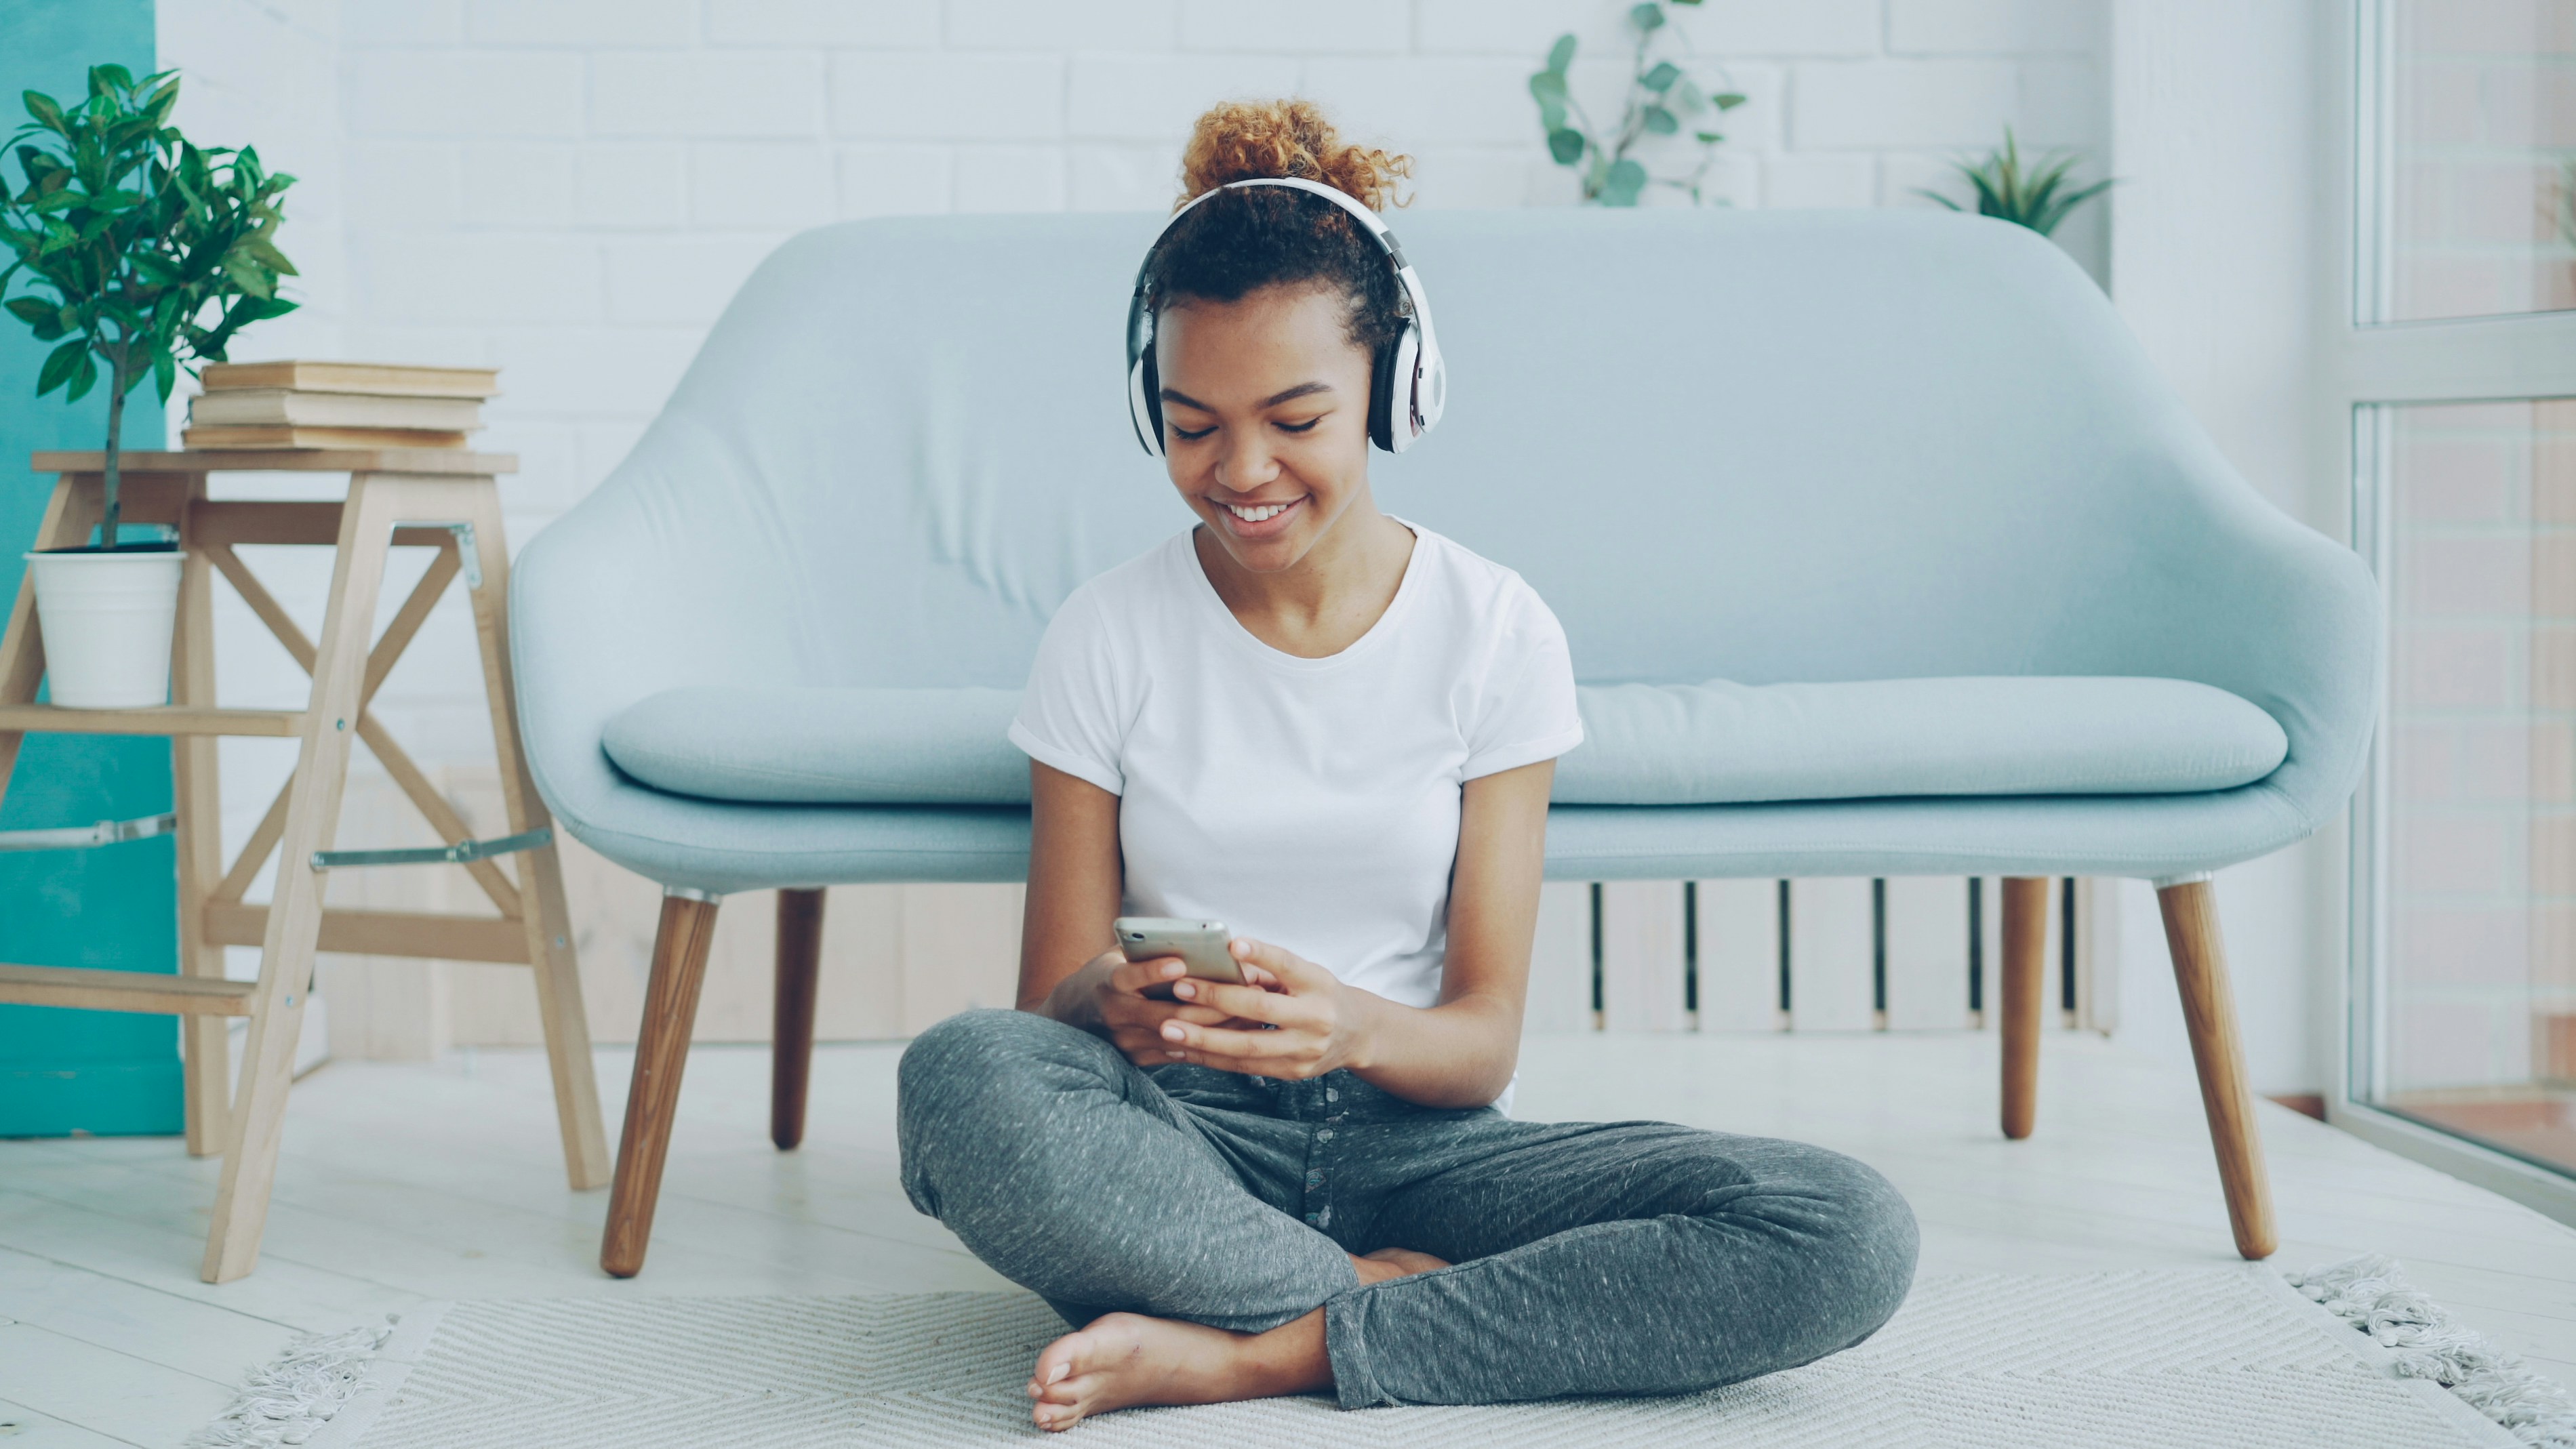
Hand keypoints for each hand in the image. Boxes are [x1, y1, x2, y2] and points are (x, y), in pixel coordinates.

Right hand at [1079, 948, 1245, 1069]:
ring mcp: (1126, 1041)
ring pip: (1177, 1037)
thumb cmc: (1108, 975)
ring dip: (1216, 1027)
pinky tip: (1234, 1035)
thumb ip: (1147, 949)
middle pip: (1165, 1015)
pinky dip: (1206, 1044)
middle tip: (1245, 993)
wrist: (1073, 1016)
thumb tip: (1196, 938)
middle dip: (1208, 1006)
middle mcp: (1116, 1014)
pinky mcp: (1137, 1059)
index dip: (1154, 971)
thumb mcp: (1117, 956)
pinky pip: (1178, 1054)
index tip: (1180, 962)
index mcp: (1109, 983)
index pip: (1129, 976)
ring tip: (1250, 1014)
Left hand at [1152, 938, 1375, 1080]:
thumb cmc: (1319, 994)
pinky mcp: (1293, 1073)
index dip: (1262, 954)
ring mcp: (1305, 1050)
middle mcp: (1316, 1017)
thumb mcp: (1306, 975)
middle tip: (1180, 988)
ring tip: (1169, 1028)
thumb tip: (1219, 959)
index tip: (1234, 943)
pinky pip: (1246, 1067)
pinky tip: (1185, 1048)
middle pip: (1261, 1009)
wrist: (1357, 1034)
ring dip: (1204, 1038)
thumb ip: (1269, 969)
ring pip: (1248, 1046)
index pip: (1288, 965)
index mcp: (1318, 983)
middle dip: (1217, 999)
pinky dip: (1213, 1058)